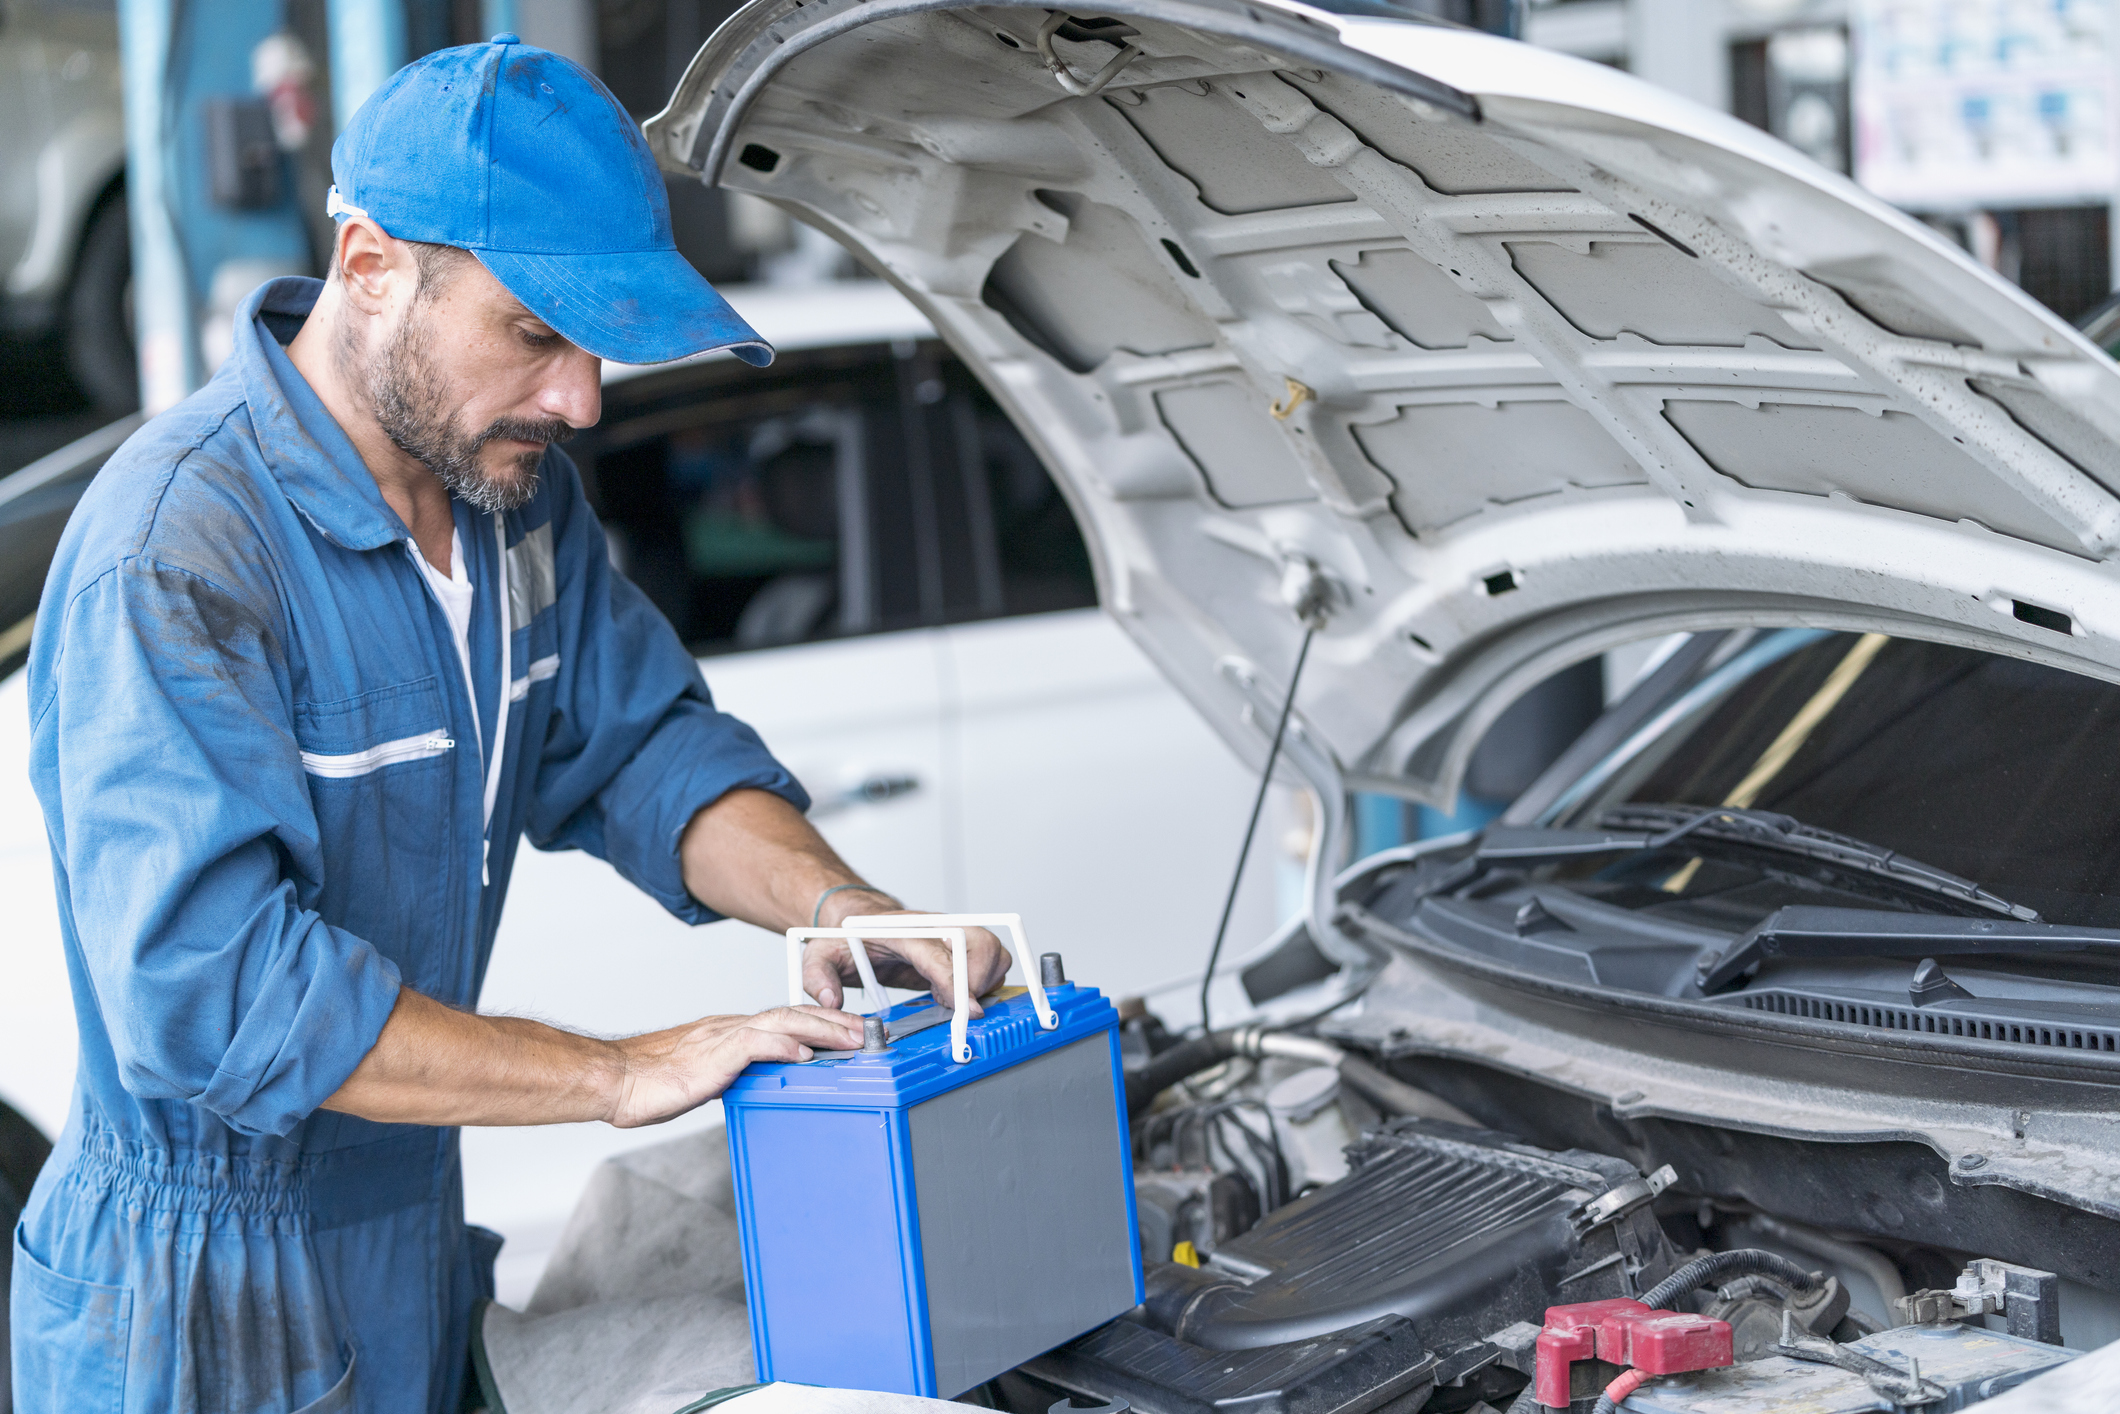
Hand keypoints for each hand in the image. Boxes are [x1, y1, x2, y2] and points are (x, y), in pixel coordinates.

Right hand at [606, 1004, 862, 1127]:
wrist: (615, 1079)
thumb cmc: (651, 1082)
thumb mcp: (705, 1076)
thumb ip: (734, 1073)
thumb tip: (759, 1083)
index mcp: (730, 1032)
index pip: (784, 1019)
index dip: (819, 1021)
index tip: (849, 1029)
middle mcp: (731, 1028)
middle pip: (793, 1013)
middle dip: (833, 1020)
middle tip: (867, 1030)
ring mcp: (723, 1038)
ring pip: (782, 1022)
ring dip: (822, 1028)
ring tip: (852, 1037)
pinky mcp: (713, 1055)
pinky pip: (755, 1044)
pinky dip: (784, 1046)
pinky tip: (806, 1054)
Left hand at [803, 906, 1010, 1014]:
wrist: (857, 921)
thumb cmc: (845, 937)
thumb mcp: (819, 955)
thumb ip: (818, 976)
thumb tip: (831, 999)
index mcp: (902, 930)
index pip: (939, 953)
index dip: (957, 981)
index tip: (967, 1009)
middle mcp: (934, 928)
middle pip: (981, 943)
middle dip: (980, 981)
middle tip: (959, 1009)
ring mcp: (950, 936)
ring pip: (994, 951)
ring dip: (986, 981)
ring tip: (954, 1001)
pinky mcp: (959, 948)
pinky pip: (992, 961)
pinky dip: (986, 982)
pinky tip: (954, 995)